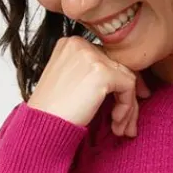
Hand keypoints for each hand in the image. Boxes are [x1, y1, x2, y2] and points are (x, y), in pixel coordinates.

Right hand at [26, 34, 150, 136]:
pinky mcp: (102, 72)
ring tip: (121, 128)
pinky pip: (129, 87)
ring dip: (128, 107)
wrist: (43, 124)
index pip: (107, 59)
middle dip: (127, 98)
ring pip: (127, 78)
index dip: (119, 84)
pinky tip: (115, 122)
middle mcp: (81, 44)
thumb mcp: (71, 83)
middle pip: (119, 68)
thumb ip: (92, 75)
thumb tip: (127, 80)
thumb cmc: (53, 111)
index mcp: (71, 44)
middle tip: (127, 124)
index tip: (125, 105)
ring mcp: (92, 56)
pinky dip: (126, 107)